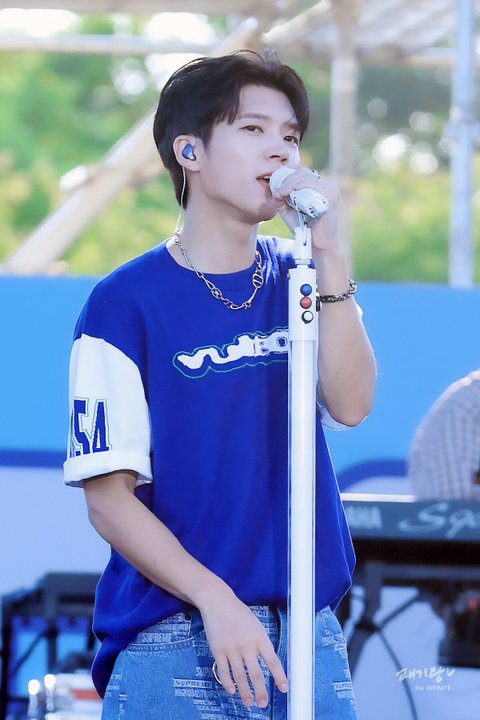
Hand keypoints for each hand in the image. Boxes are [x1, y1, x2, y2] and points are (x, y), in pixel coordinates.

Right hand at [198, 586, 287, 707]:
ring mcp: (231, 649)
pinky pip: (223, 672)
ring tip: (249, 703)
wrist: (218, 602)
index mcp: (259, 637)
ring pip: (240, 677)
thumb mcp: (256, 625)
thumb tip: (268, 662)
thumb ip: (261, 643)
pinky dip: (228, 683)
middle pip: (256, 674)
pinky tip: (232, 690)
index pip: (273, 661)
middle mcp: (247, 645)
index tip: (284, 689)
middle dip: (260, 692)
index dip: (279, 676)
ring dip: (244, 692)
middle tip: (263, 704)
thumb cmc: (238, 613)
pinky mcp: (218, 651)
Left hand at [272, 166, 339, 252]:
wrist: (318, 243)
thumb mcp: (289, 211)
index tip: (277, 190)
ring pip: (306, 177)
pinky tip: (289, 192)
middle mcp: (326, 185)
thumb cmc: (305, 228)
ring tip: (281, 194)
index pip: (302, 173)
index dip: (288, 177)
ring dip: (290, 183)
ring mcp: (330, 189)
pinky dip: (299, 185)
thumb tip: (274, 190)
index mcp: (319, 186)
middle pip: (303, 172)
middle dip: (287, 180)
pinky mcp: (330, 196)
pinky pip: (313, 184)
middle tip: (278, 192)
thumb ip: (281, 201)